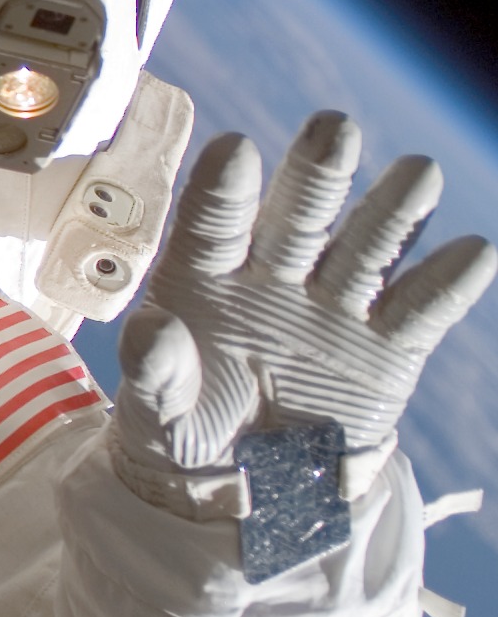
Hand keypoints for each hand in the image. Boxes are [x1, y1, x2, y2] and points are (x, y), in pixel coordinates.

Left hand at [113, 111, 491, 519]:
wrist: (245, 488)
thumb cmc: (183, 434)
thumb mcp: (157, 415)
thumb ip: (155, 375)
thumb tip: (151, 332)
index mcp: (203, 279)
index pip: (213, 225)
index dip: (227, 190)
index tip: (238, 150)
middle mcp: (272, 278)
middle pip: (298, 216)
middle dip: (318, 173)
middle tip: (335, 128)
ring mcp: (332, 307)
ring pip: (366, 248)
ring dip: (392, 210)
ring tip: (419, 172)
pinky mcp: (386, 347)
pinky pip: (420, 310)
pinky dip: (447, 283)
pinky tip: (473, 252)